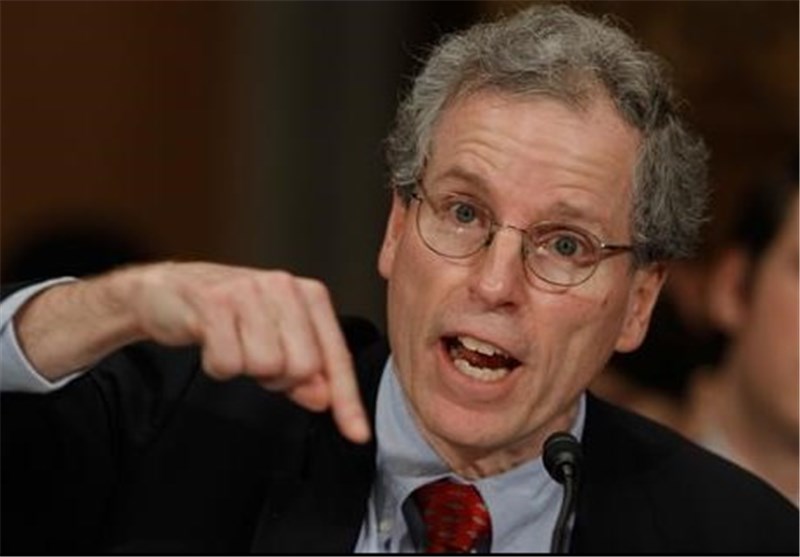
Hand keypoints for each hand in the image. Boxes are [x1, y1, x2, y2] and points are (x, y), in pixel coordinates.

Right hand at [16, 262, 370, 443]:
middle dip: (278, 378)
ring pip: (266, 366)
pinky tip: (210, 343)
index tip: (357, 435)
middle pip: (303, 367)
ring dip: (244, 369)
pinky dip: (216, 365)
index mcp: (309, 294)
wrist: (164, 292)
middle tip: (254, 357)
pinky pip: (227, 363)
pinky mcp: (213, 302)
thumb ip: (304, 370)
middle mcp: (284, 286)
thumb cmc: (227, 316)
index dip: (347, 399)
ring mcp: (249, 291)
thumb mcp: (274, 340)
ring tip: (232, 345)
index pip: (336, 356)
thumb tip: (325, 398)